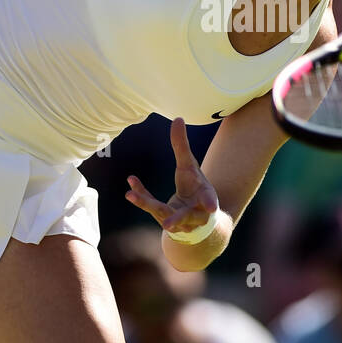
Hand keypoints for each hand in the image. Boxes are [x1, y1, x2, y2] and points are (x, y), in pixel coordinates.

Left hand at [125, 117, 219, 240]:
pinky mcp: (163, 218)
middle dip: (177, 218)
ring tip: (131, 196)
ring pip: (162, 213)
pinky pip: (150, 206)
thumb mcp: (190, 166)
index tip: (210, 207)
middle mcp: (193, 213)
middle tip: (168, 224)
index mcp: (205, 199)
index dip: (209, 202)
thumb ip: (182, 146)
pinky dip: (141, 196)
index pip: (207, 199)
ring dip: (147, 204)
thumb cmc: (194, 186)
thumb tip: (178, 118)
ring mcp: (177, 220)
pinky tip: (130, 185)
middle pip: (184, 215)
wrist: (195, 215)